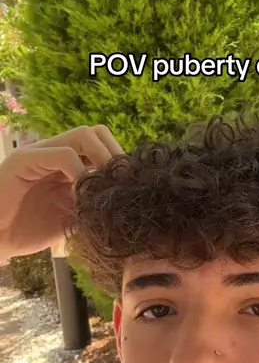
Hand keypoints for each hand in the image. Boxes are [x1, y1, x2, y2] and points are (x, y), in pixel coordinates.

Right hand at [0, 125, 124, 261]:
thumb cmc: (28, 231)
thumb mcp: (72, 219)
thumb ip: (94, 206)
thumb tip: (124, 205)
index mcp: (68, 164)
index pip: (102, 145)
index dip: (119, 161)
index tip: (131, 184)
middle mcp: (55, 152)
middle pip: (96, 132)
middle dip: (115, 154)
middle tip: (122, 182)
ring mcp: (39, 152)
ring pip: (82, 135)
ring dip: (102, 158)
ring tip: (106, 185)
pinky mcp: (23, 159)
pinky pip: (61, 154)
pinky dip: (79, 171)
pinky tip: (83, 193)